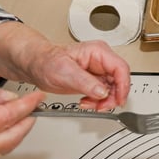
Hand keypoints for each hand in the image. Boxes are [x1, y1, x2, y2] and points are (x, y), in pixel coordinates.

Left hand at [0, 23, 130, 111]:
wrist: (36, 65)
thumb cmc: (47, 61)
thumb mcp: (65, 72)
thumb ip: (86, 82)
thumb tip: (103, 92)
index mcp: (98, 52)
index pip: (121, 68)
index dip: (123, 86)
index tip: (118, 100)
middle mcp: (101, 60)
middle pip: (119, 80)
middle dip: (112, 96)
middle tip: (101, 106)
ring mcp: (98, 71)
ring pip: (113, 89)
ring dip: (104, 101)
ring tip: (89, 104)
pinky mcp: (93, 81)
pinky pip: (103, 94)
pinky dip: (97, 102)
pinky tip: (86, 102)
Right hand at [0, 79, 44, 158]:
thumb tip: (5, 96)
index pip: (6, 117)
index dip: (26, 105)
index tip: (37, 96)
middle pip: (12, 135)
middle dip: (28, 118)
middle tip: (34, 103)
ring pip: (6, 146)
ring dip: (20, 129)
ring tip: (24, 111)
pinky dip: (7, 138)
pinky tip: (8, 125)